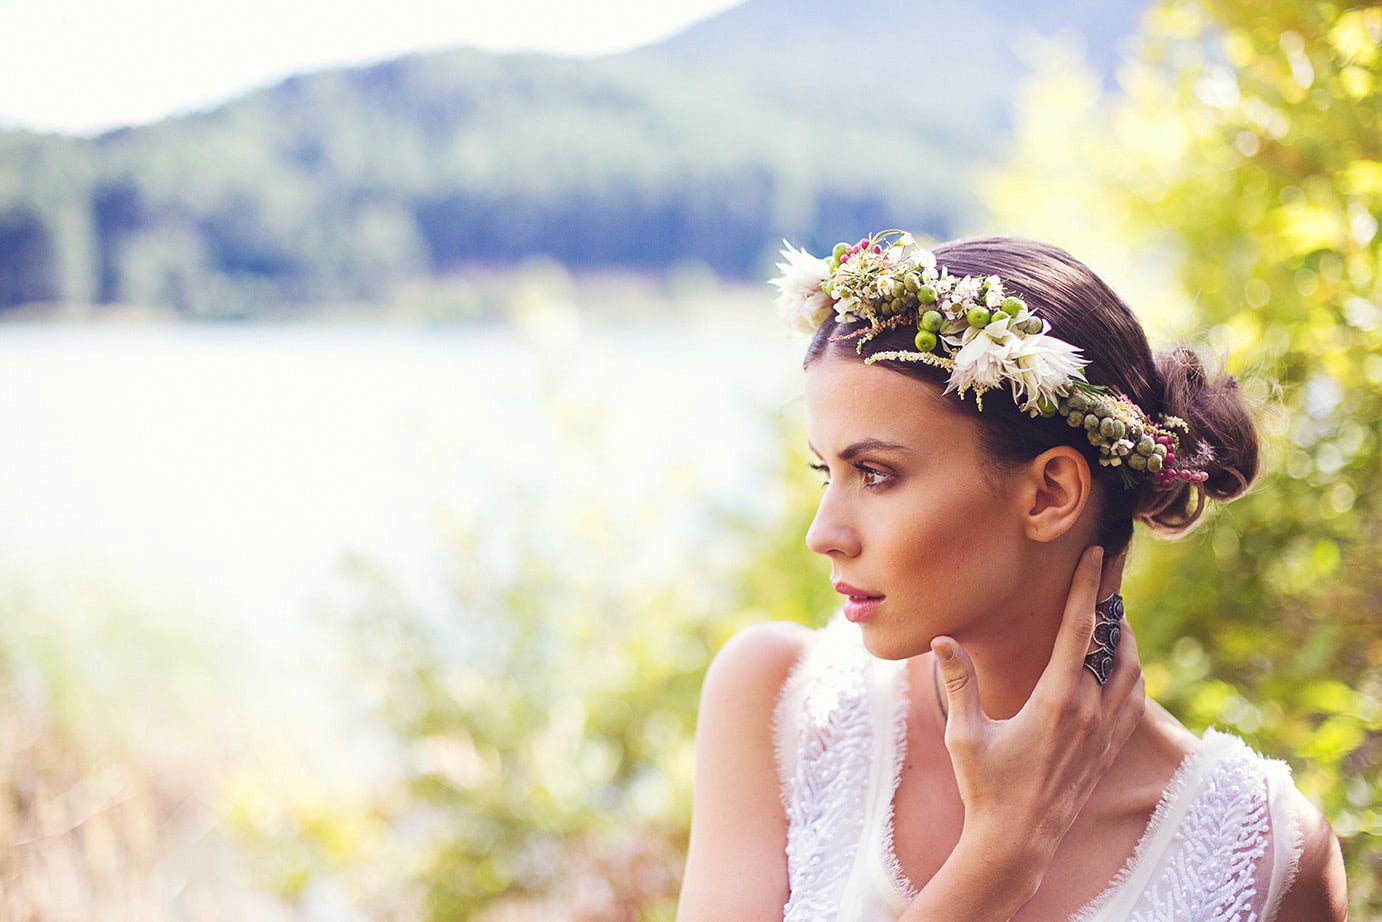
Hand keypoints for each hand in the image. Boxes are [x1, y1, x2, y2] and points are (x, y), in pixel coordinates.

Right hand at [931, 546, 1143, 867]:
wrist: (1016, 842)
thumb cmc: (985, 787)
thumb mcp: (963, 733)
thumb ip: (959, 682)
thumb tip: (942, 640)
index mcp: (1056, 699)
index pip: (1079, 628)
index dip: (1088, 587)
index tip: (1097, 555)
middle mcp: (1088, 710)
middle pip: (1112, 640)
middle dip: (1113, 598)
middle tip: (1117, 564)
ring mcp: (1104, 732)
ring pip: (1131, 668)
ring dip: (1126, 634)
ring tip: (1116, 609)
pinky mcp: (1108, 750)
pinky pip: (1134, 700)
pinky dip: (1134, 671)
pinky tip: (1126, 664)